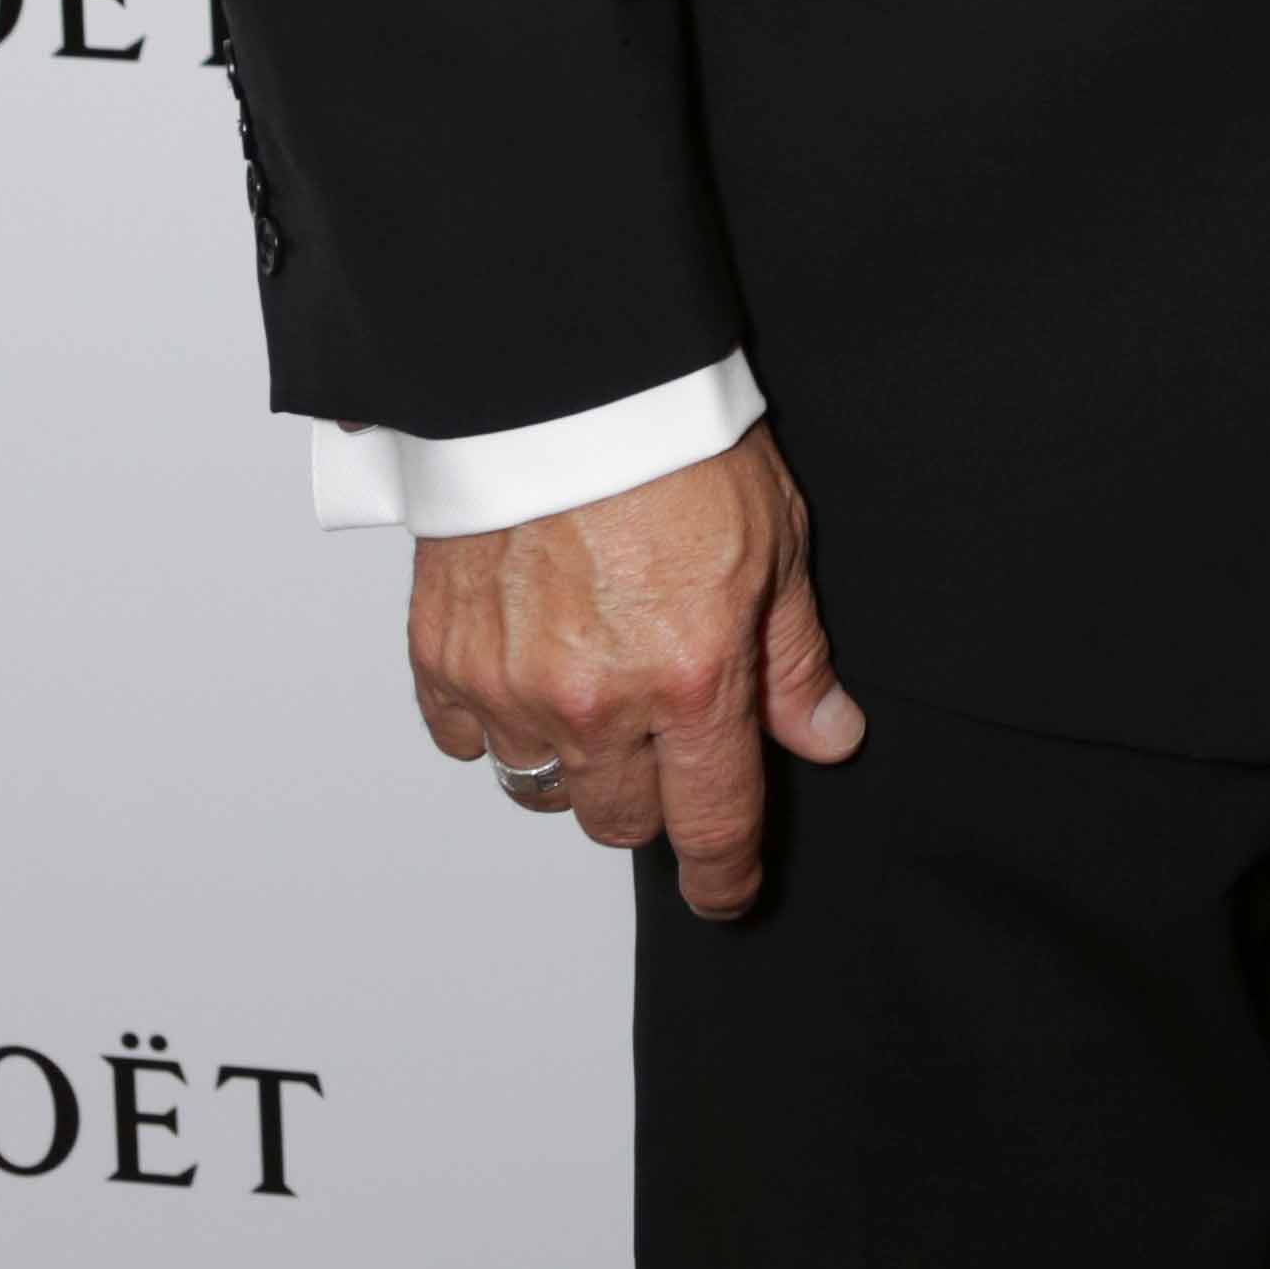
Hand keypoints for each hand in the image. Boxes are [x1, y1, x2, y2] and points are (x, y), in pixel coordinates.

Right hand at [409, 427, 860, 922]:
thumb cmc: (673, 440)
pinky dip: (497, 720)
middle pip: (621, 822)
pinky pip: (467, 740)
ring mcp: (510, 686)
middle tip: (665, 738)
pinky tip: (529, 663)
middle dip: (652, 798)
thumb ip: (793, 658)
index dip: (724, 876)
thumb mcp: (776, 542)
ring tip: (596, 688)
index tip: (727, 893)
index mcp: (692, 678)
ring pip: (542, 789)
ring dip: (574, 762)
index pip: (711, 824)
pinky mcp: (442, 659)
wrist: (565, 375)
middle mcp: (595, 701)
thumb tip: (827, 734)